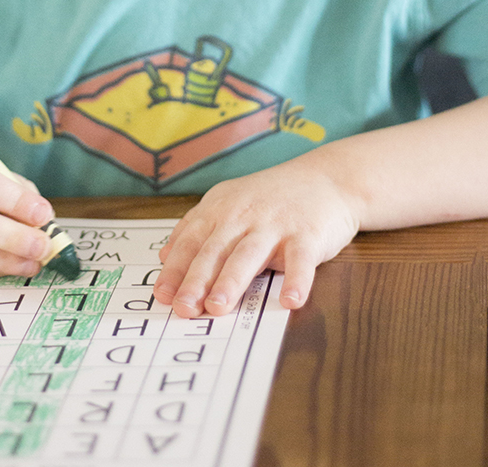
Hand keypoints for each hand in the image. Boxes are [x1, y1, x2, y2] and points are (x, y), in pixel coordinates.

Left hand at [153, 155, 360, 316]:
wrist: (325, 178)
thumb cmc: (272, 198)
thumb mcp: (228, 203)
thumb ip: (196, 227)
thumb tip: (164, 256)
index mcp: (221, 209)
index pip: (191, 241)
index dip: (175, 268)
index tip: (162, 295)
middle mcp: (244, 215)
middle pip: (215, 250)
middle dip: (196, 280)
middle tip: (183, 308)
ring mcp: (275, 224)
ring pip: (249, 254)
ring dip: (232, 281)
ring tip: (217, 308)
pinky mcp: (307, 234)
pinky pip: (300, 260)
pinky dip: (296, 280)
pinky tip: (290, 301)